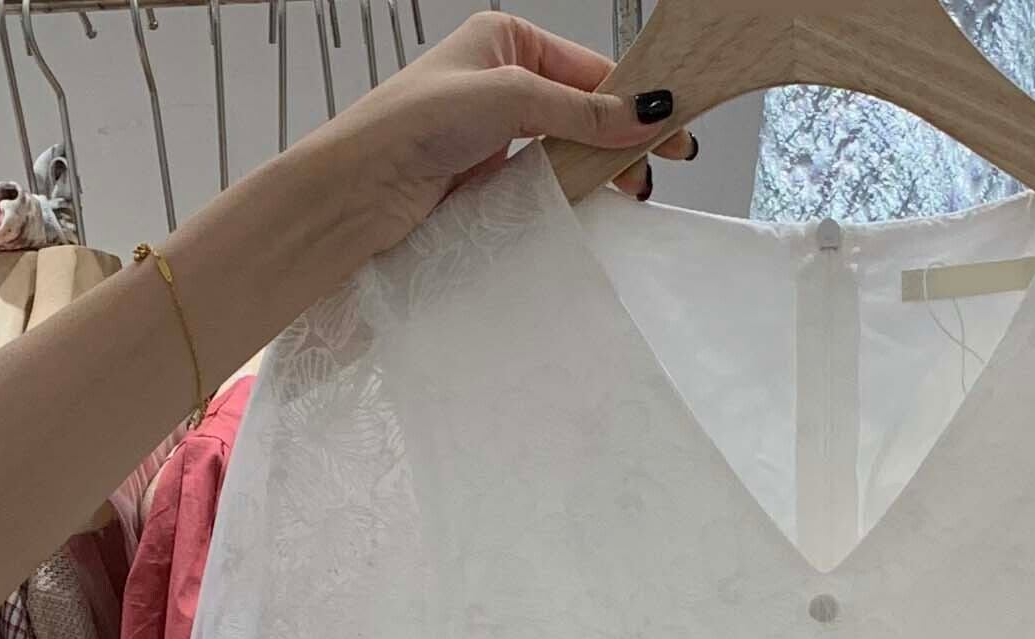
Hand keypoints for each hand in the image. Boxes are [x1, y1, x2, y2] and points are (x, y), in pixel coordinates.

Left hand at [300, 12, 700, 255]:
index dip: (633, 94)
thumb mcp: (509, 96)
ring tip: (634, 189)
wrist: (361, 189)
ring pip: (568, 146)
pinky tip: (599, 201)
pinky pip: (547, 179)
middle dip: (624, 134)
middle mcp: (502, 81)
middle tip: (665, 162)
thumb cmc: (414, 122)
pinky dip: (575, 189)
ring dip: (603, 166)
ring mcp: (497, 133)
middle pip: (583, 107)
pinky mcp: (491, 179)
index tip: (673, 121)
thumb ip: (579, 108)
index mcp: (505, 41)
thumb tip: (644, 113)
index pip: (586, 67)